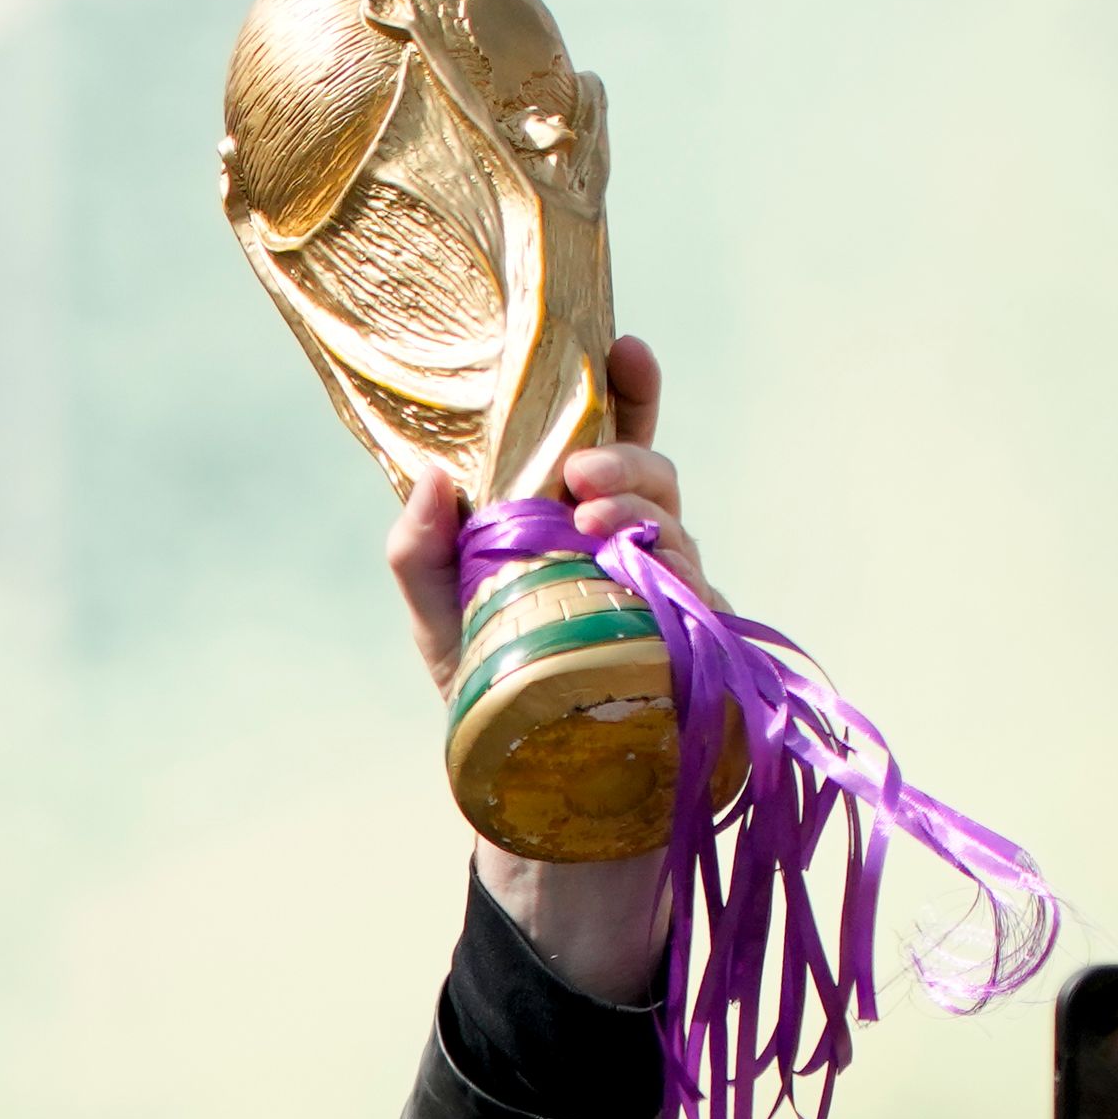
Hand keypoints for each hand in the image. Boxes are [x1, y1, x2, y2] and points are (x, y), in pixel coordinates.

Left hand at [386, 333, 715, 693]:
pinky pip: (698, 596)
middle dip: (626, 458)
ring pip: (677, 526)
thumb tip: (432, 476)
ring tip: (592, 524)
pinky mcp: (689, 641)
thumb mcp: (435, 609)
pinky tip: (649, 572)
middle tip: (580, 472)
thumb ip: (420, 548)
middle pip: (654, 473)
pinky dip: (676, 577)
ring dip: (640, 512)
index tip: (626, 348)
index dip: (630, 389)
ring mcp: (665, 589)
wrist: (525, 770)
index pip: (614, 436)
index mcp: (577, 514)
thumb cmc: (484, 676)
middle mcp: (631, 541)